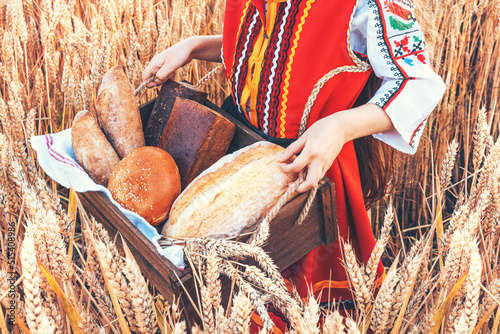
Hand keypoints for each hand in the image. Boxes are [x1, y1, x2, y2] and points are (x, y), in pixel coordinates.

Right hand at [142, 39, 193, 87]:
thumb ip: (162, 74)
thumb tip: (156, 81)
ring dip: (167, 78)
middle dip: (161, 80)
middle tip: (169, 74)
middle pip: (153, 78)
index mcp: (154, 63)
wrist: (189, 48)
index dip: (148, 83)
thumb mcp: (171, 65)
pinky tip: (174, 71)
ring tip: (173, 71)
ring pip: (161, 78)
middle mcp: (156, 64)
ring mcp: (162, 66)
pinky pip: (166, 75)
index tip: (155, 85)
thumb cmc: (179, 55)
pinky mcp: (167, 67)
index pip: (145, 76)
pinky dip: (170, 76)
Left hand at [278, 104, 393, 192]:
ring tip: (296, 176)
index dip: (286, 168)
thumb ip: (292, 149)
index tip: (282, 164)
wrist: (341, 128)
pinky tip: (305, 170)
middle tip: (290, 184)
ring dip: (305, 183)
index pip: (296, 167)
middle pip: (310, 183)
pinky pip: (319, 176)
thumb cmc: (322, 128)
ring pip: (315, 182)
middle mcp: (319, 161)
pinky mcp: (329, 165)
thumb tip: (281, 159)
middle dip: (299, 188)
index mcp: (311, 152)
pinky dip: (310, 177)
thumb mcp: (304, 136)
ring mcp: (325, 164)